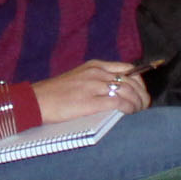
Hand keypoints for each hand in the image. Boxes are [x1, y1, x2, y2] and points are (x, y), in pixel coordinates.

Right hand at [29, 60, 147, 124]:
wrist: (35, 101)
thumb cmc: (55, 93)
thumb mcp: (78, 78)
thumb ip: (96, 80)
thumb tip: (117, 90)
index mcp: (95, 66)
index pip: (128, 69)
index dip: (139, 82)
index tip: (142, 93)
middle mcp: (97, 73)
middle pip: (131, 81)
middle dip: (142, 94)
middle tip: (144, 105)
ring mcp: (93, 86)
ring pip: (128, 91)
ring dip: (137, 103)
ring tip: (138, 112)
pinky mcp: (90, 101)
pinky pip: (118, 103)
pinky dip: (128, 108)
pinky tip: (129, 113)